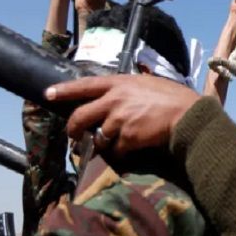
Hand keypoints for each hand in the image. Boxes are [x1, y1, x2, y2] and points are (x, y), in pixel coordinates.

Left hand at [46, 75, 199, 157]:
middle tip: (75, 136)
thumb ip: (128, 89)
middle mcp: (115, 100)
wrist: (187, 116)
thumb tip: (115, 96)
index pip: (84, 85)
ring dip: (104, 143)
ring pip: (98, 137)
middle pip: (81, 116)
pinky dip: (121, 152)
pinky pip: (115, 150)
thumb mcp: (148, 83)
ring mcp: (119, 119)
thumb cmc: (172, 97)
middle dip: (74, 129)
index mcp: (119, 83)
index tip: (48, 93)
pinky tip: (133, 147)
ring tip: (118, 142)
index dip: (65, 90)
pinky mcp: (126, 137)